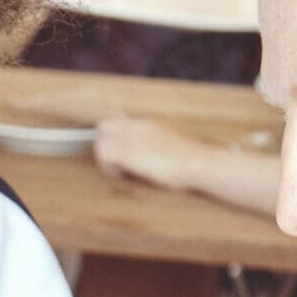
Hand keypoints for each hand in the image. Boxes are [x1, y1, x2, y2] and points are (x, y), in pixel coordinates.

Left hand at [94, 114, 212, 188]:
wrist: (197, 162)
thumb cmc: (188, 161)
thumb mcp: (169, 145)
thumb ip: (155, 144)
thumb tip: (149, 154)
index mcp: (147, 124)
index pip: (117, 121)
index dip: (113, 138)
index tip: (121, 156)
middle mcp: (137, 126)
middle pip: (104, 126)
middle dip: (104, 144)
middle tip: (116, 163)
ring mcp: (132, 138)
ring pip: (99, 140)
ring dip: (104, 158)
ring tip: (120, 171)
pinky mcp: (129, 153)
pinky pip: (103, 154)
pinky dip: (107, 167)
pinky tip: (122, 175)